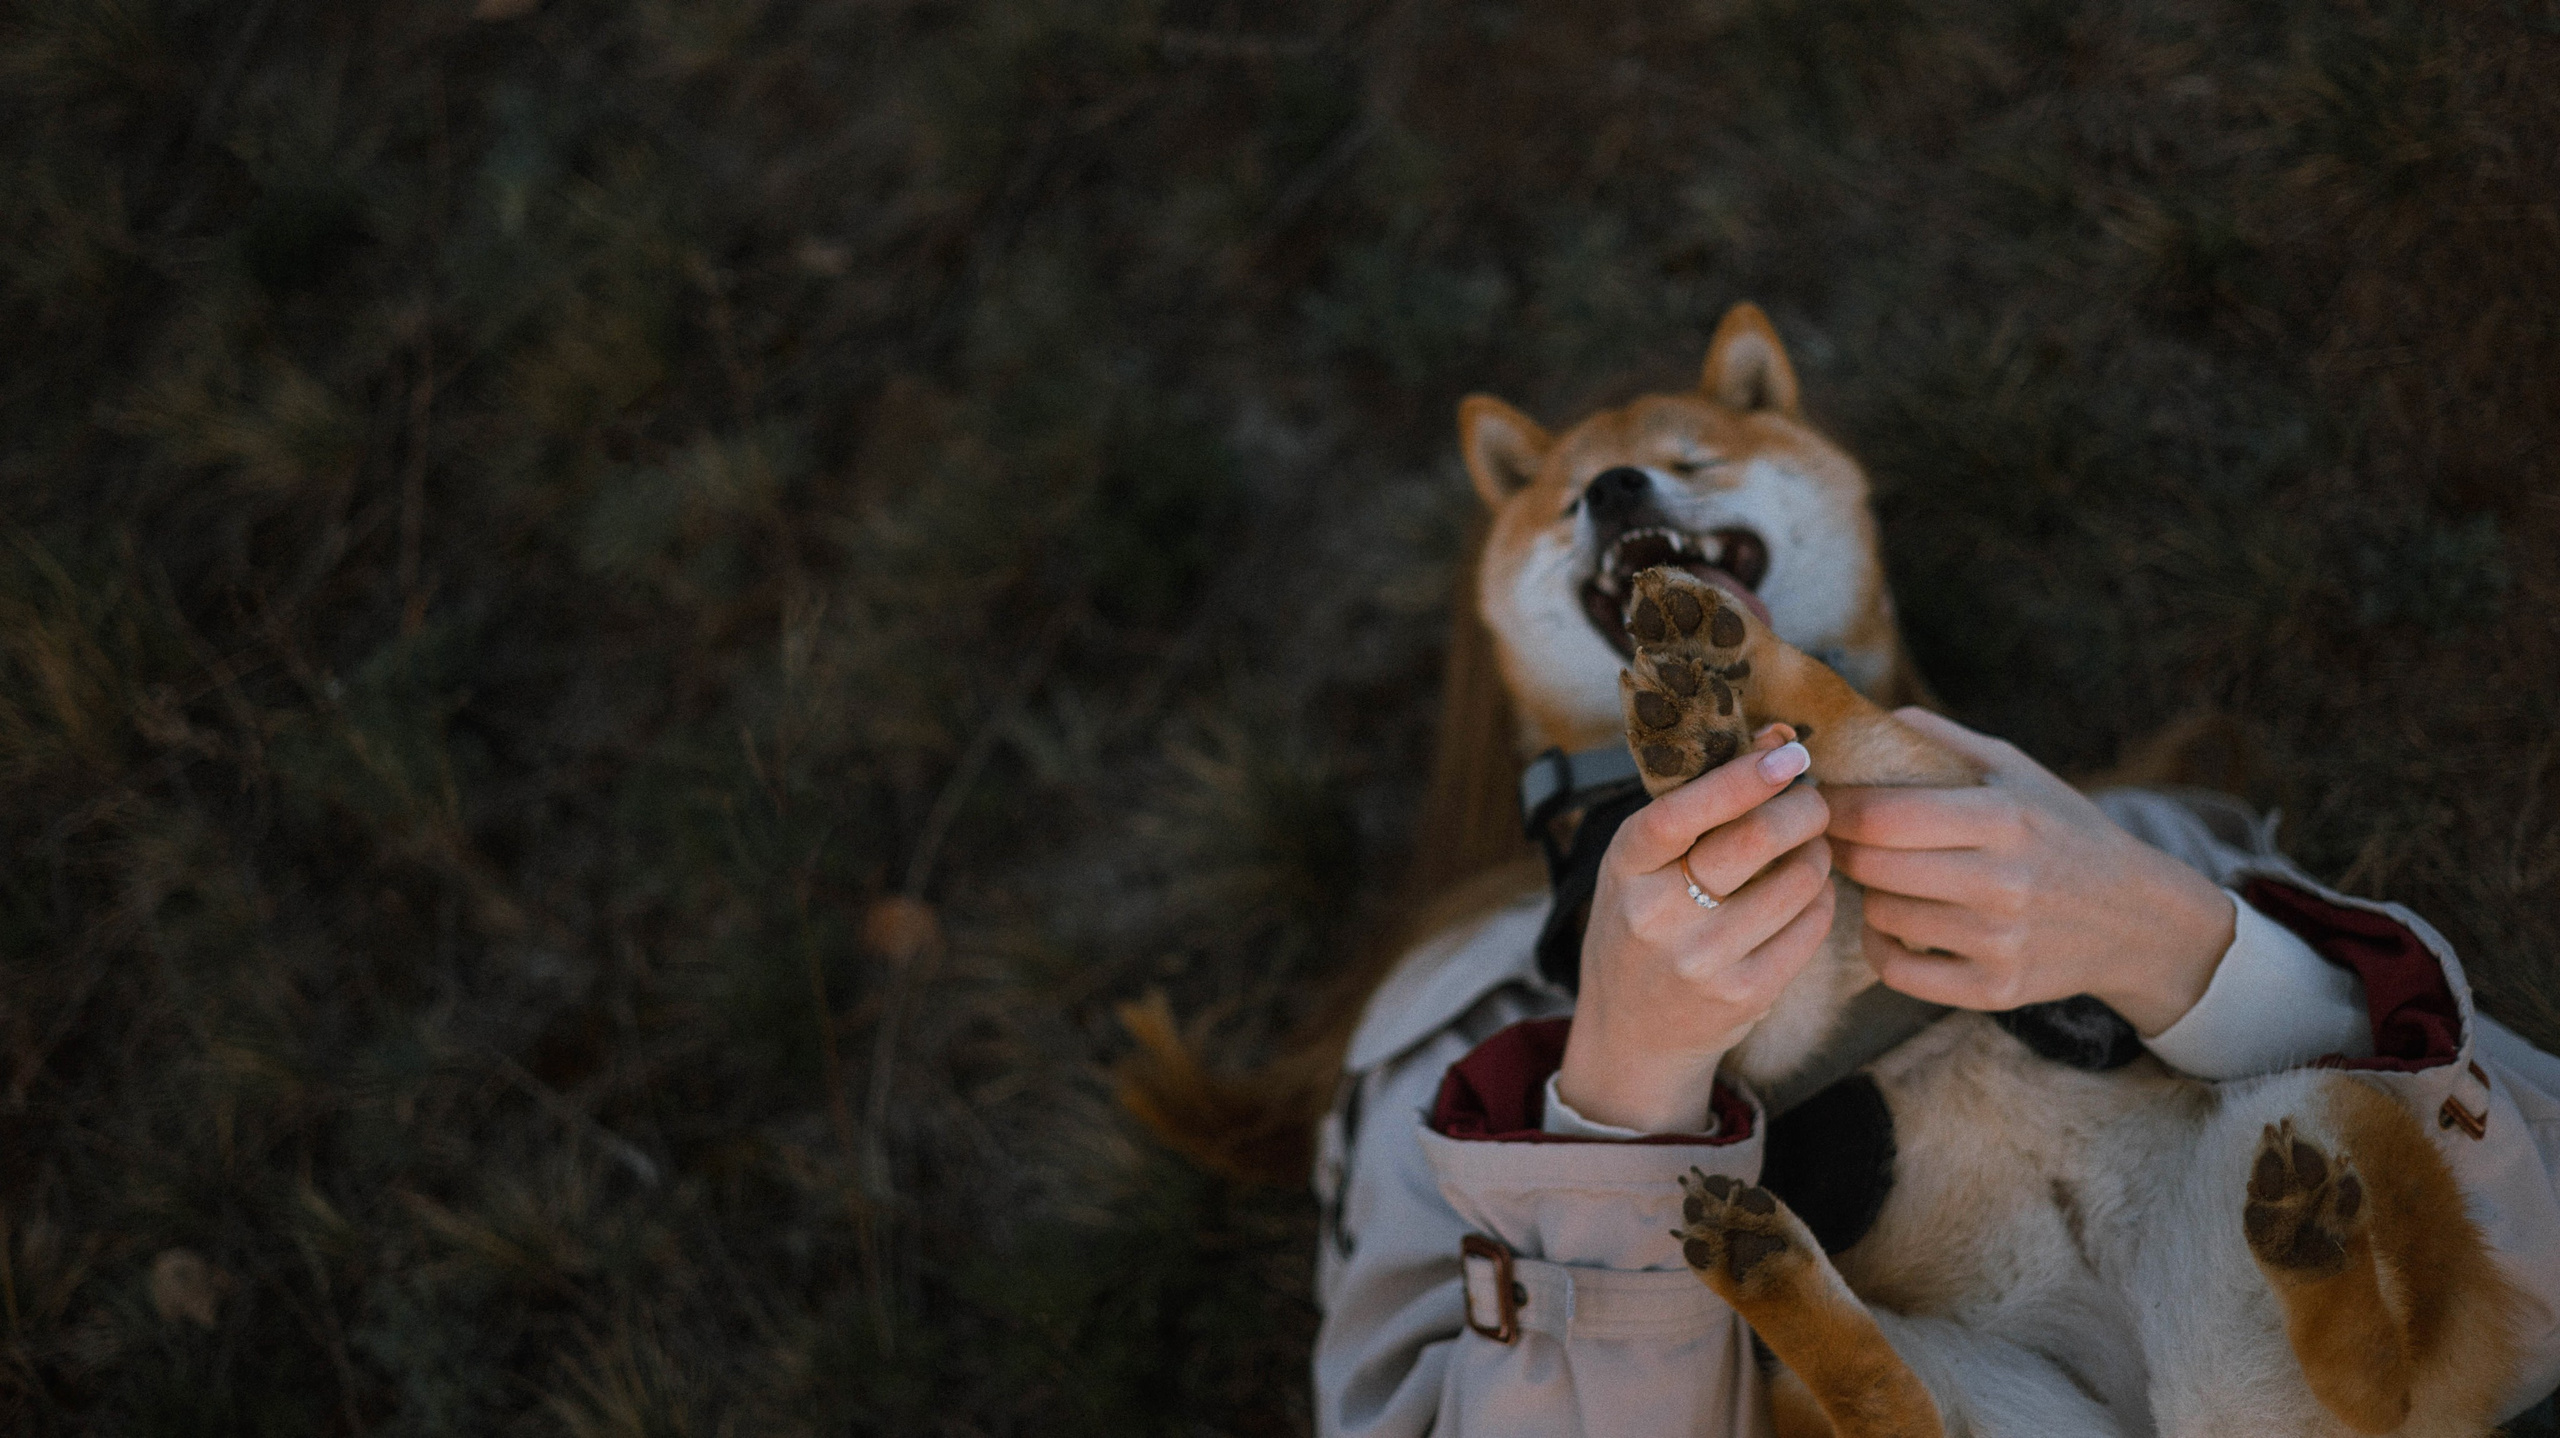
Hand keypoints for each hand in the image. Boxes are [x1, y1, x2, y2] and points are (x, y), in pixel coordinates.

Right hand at [1555, 728, 1834, 1133]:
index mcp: (1625, 865)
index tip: (1790, 754)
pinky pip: (1810, 927)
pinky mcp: (1743, 995)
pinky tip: (1807, 893)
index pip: (1684, 811)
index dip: (1744, 777)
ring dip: (1819, 853)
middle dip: (1803, 808)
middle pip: (1754, 840)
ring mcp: (1701, 959)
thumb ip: (1702, 799)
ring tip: (1810, 848)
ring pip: (1796, 882)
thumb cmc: (1643, 924)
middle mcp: (1656, 914)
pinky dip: (1821, 898)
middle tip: (1814, 801)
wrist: (1633, 1034)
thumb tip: (1779, 736)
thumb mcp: (1645, 861)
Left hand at [1826, 709, 2235, 1035]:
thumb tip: (1867, 716)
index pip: (1881, 815)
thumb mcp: (2016, 771)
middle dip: (1843, 846)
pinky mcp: (1995, 990)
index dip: (1837, 805)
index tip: (1825, 799)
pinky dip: (1880, 946)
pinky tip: (1892, 924)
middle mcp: (2000, 882)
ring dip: (1868, 893)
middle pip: (1871, 865)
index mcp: (2002, 818)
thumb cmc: (2063, 831)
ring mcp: (1998, 941)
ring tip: (1883, 876)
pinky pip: (1896, 971)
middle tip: (1841, 837)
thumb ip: (1941, 739)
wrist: (2135, 918)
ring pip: (1880, 915)